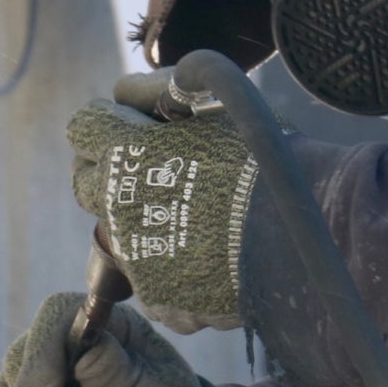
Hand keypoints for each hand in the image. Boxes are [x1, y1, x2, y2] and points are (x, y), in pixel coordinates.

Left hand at [64, 91, 260, 331]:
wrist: (304, 229)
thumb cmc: (266, 155)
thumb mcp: (215, 102)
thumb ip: (160, 90)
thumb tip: (123, 93)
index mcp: (124, 149)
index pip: (83, 127)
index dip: (106, 122)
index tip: (129, 125)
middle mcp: (116, 204)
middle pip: (84, 183)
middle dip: (106, 171)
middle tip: (148, 169)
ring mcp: (135, 255)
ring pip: (118, 234)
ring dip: (142, 221)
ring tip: (193, 216)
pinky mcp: (158, 296)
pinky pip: (148, 278)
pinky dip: (169, 266)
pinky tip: (207, 256)